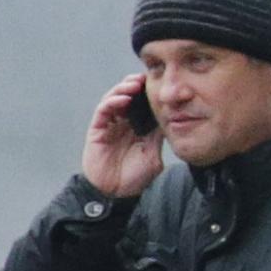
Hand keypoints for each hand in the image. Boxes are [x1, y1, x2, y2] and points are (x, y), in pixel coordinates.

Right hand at [81, 78, 159, 200]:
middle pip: (128, 97)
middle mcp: (124, 123)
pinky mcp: (97, 130)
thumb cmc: (135, 177)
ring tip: (135, 84)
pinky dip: (112, 102)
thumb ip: (159, 137)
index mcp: (139, 128)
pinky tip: (123, 99)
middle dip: (136, 85)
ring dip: (123, 89)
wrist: (115, 193)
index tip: (162, 83)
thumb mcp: (153, 154)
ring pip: (114, 99)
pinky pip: (103, 112)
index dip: (150, 93)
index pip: (144, 105)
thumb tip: (173, 120)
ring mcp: (110, 125)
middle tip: (146, 77)